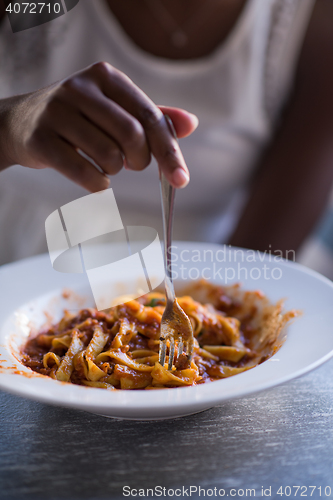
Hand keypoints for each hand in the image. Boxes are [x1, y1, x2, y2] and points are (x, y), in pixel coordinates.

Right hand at [0, 62, 197, 191]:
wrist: (21, 123)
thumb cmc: (79, 118)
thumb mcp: (115, 109)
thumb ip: (152, 117)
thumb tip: (190, 124)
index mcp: (106, 77)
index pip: (150, 117)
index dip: (169, 151)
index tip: (181, 179)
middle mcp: (80, 88)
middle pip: (133, 137)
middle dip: (139, 161)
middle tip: (131, 164)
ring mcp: (57, 112)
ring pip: (110, 158)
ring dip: (115, 171)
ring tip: (104, 163)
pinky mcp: (41, 140)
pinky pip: (86, 174)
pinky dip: (98, 184)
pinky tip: (93, 176)